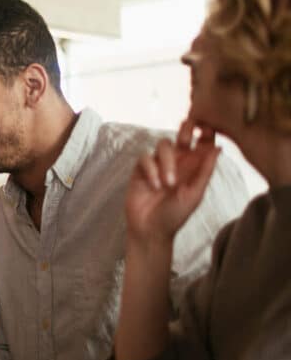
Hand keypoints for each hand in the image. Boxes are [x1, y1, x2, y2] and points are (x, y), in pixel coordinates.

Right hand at [126, 120, 220, 244]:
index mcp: (195, 165)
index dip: (207, 130)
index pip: (204, 140)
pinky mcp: (141, 169)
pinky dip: (151, 170)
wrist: (151, 230)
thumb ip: (205, 170)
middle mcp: (178, 160)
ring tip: (168, 184)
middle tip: (186, 138)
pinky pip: (145, 158)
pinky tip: (154, 187)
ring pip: (163, 144)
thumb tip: (218, 147)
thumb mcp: (195, 194)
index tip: (208, 130)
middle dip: (186, 129)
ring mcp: (158, 163)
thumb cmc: (176, 215)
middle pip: (183, 133)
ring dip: (167, 162)